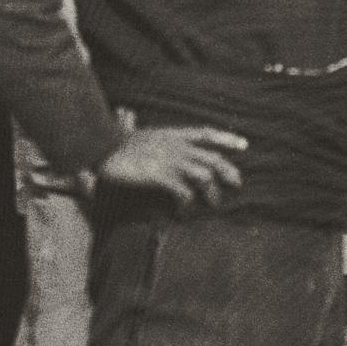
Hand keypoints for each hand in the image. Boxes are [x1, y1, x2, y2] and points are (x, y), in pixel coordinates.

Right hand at [92, 120, 251, 210]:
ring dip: (212, 193)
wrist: (102, 145)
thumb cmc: (120, 144)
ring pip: (204, 176)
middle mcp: (177, 146)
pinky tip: (184, 212)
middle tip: (237, 184)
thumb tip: (169, 149)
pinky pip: (183, 192)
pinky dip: (187, 204)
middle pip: (212, 157)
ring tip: (212, 205)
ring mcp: (170, 160)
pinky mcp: (160, 175)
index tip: (244, 145)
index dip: (227, 138)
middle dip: (228, 171)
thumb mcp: (146, 137)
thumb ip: (161, 142)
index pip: (207, 133)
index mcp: (174, 134)